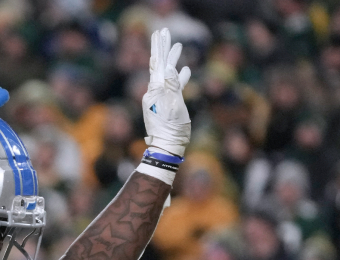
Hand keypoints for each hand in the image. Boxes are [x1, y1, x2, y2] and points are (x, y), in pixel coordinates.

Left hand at [142, 29, 190, 157]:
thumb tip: (171, 68)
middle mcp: (154, 92)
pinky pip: (172, 86)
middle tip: (164, 32)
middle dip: (163, 48)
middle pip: (159, 65)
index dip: (161, 47)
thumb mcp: (174, 106)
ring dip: (172, 60)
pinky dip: (178, 77)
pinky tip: (185, 70)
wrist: (167, 148)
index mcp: (156, 90)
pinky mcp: (165, 104)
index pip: (158, 63)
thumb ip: (173, 86)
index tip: (162, 33)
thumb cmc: (171, 129)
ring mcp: (159, 98)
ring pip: (166, 74)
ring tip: (178, 47)